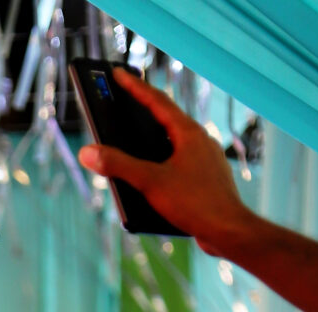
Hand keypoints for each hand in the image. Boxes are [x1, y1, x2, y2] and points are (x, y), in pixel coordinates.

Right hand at [77, 69, 255, 256]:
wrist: (229, 230)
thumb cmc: (195, 203)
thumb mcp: (150, 183)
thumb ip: (118, 166)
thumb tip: (88, 152)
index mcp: (188, 132)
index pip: (156, 101)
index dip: (134, 87)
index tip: (118, 73)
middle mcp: (200, 139)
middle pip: (167, 118)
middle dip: (144, 110)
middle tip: (127, 99)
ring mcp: (206, 158)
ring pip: (175, 141)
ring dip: (154, 138)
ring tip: (139, 137)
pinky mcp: (207, 178)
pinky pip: (182, 162)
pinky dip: (165, 161)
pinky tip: (158, 176)